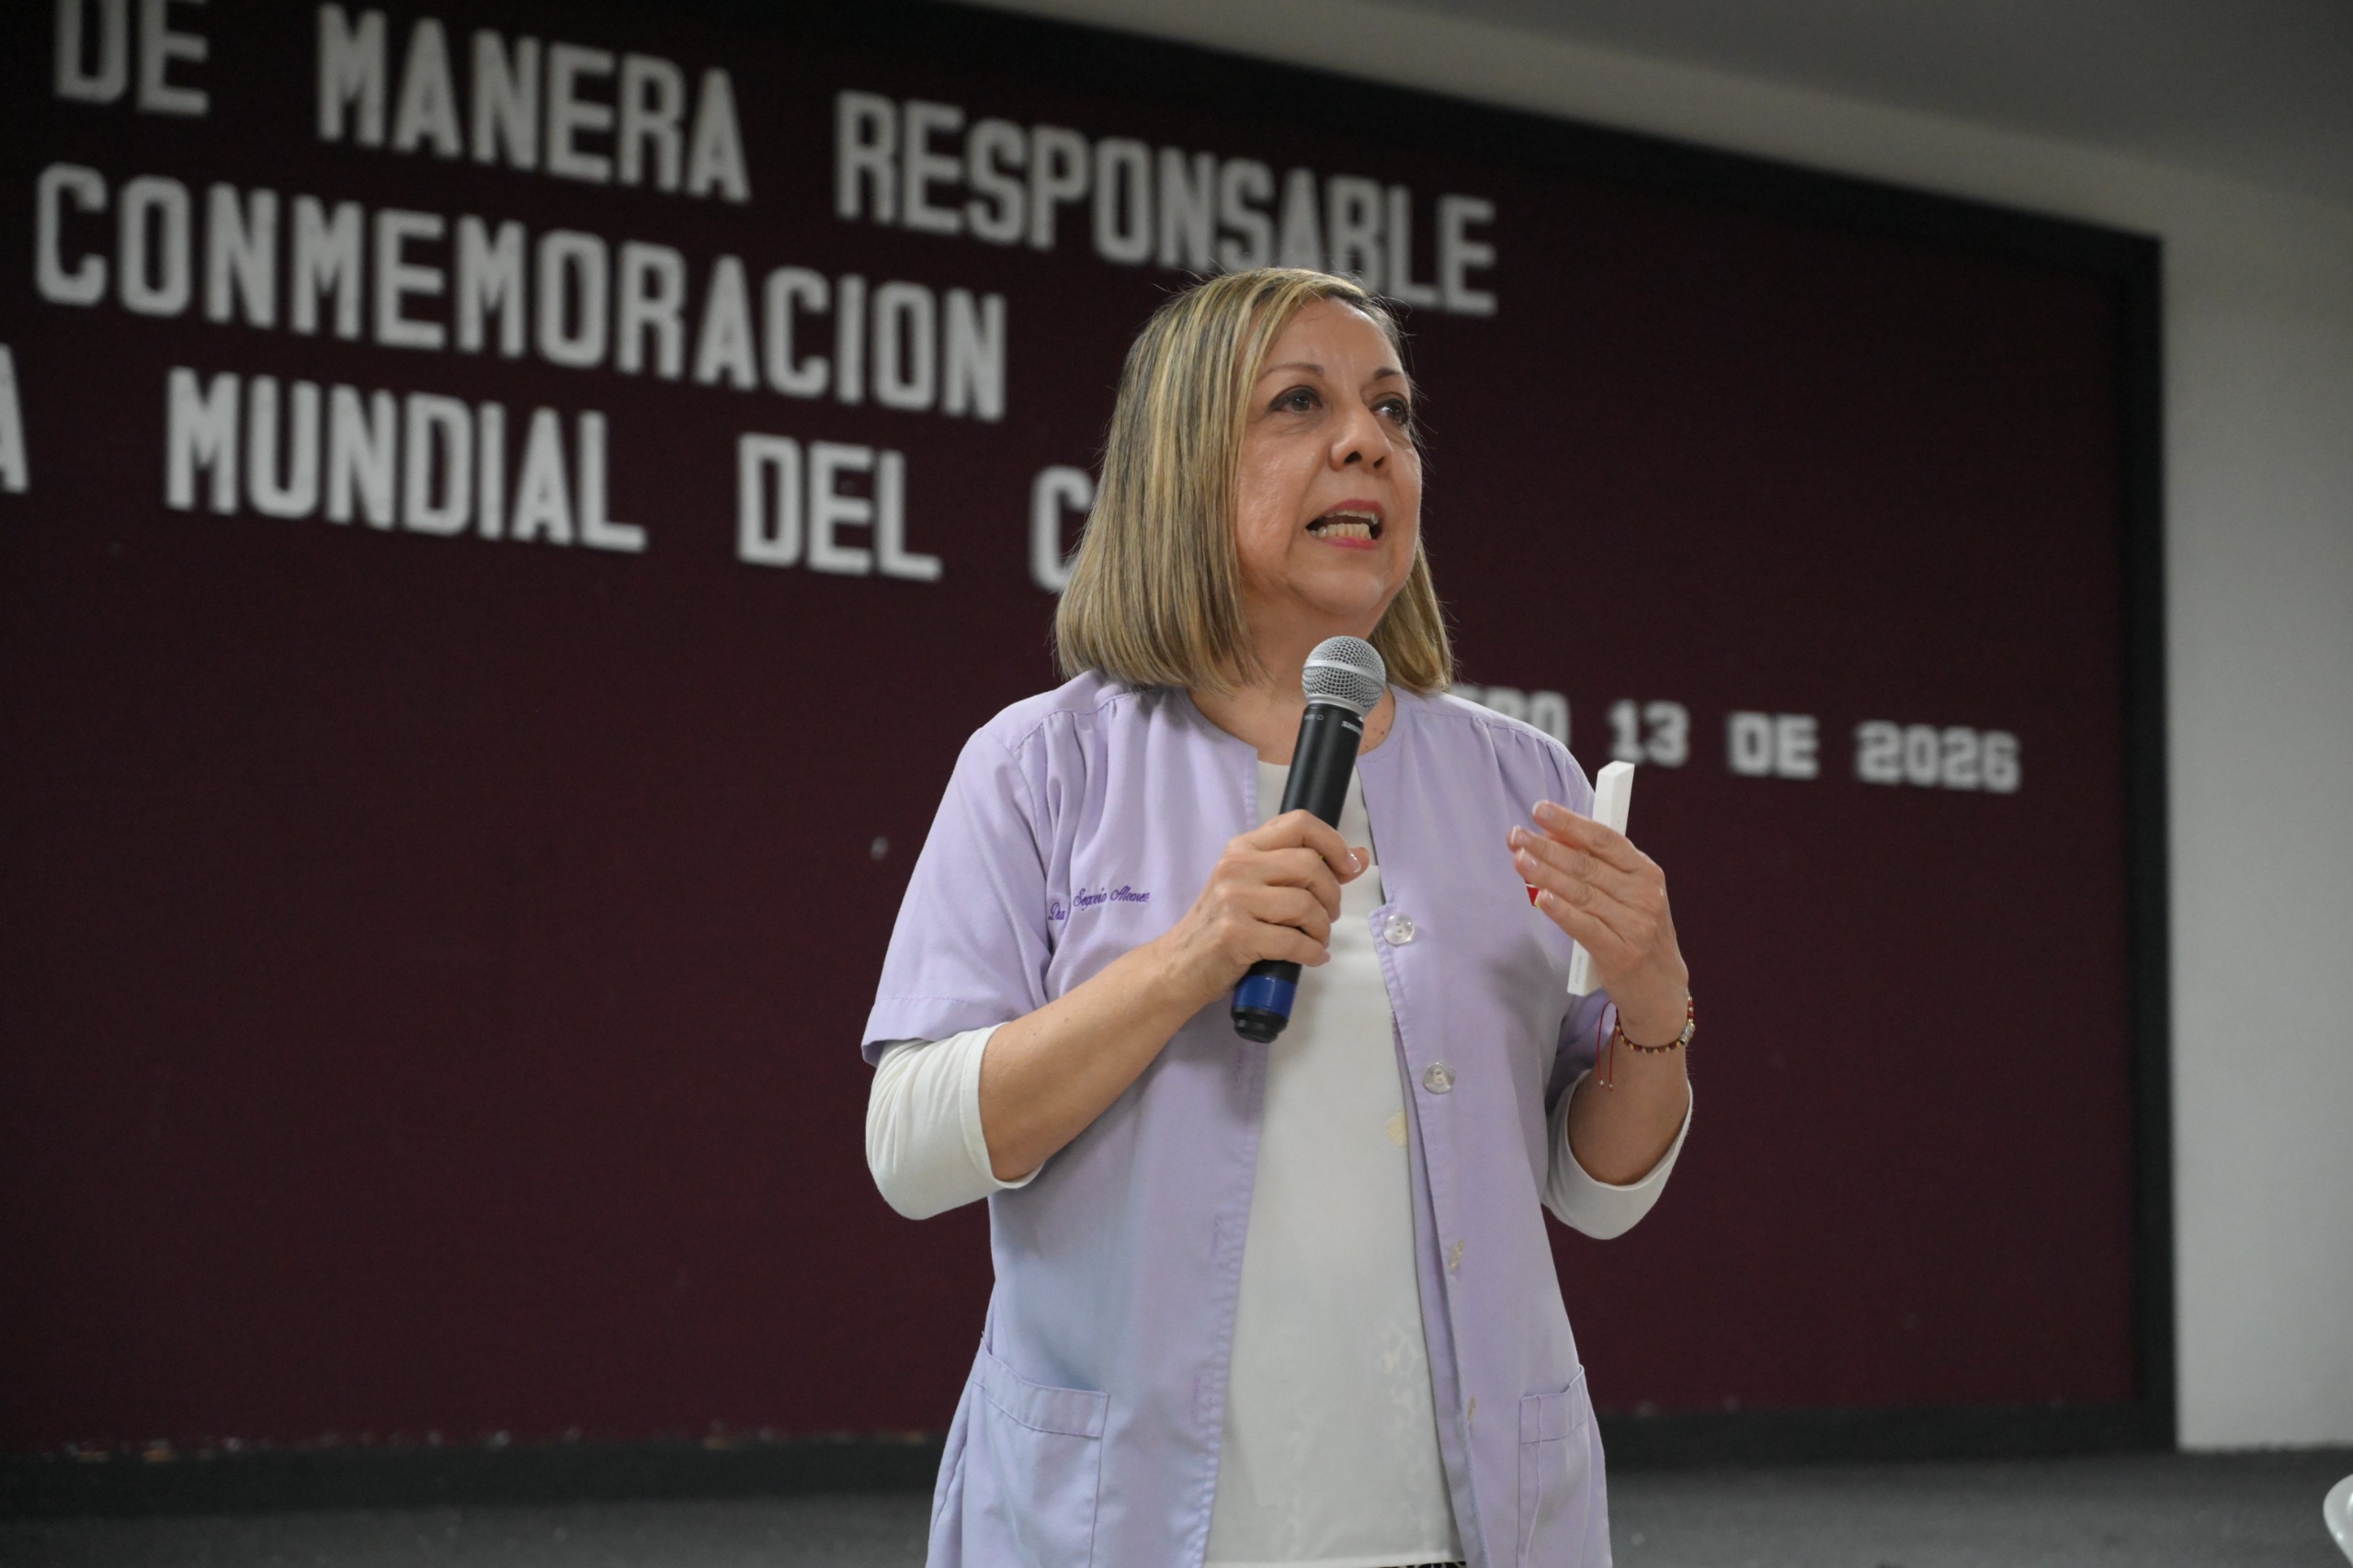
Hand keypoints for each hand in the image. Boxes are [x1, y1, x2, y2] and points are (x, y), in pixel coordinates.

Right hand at [1151, 810, 1370, 1011]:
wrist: (1179, 965)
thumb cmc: (1221, 926)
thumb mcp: (1253, 887)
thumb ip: (1299, 870)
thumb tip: (1359, 857)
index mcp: (1243, 848)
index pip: (1300, 823)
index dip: (1334, 843)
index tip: (1348, 868)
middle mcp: (1237, 867)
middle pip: (1310, 865)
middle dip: (1332, 895)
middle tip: (1329, 915)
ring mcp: (1234, 899)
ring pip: (1306, 905)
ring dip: (1323, 929)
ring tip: (1317, 939)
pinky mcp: (1236, 934)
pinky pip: (1295, 941)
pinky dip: (1312, 953)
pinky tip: (1311, 957)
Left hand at [1510, 801, 1688, 1041]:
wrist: (1661, 989)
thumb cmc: (1637, 932)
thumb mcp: (1630, 895)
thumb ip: (1598, 867)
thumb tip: (1554, 836)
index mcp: (1647, 873)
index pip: (1605, 839)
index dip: (1571, 822)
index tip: (1541, 810)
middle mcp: (1644, 895)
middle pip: (1587, 864)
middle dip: (1547, 847)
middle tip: (1516, 836)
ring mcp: (1634, 925)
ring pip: (1582, 892)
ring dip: (1546, 873)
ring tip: (1519, 860)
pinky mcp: (1620, 954)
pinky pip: (1584, 926)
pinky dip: (1561, 910)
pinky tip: (1540, 897)